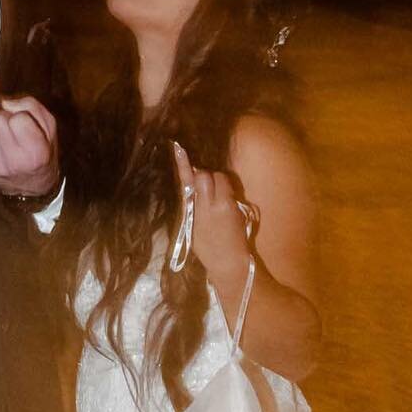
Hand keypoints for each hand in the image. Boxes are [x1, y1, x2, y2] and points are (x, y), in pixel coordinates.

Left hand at [0, 78, 59, 197]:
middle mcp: (13, 161)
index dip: (20, 114)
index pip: (18, 118)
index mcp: (35, 152)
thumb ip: (30, 105)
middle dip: (2, 115)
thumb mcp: (49, 126)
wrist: (34, 187)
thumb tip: (2, 101)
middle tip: (11, 123)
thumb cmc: (43, 149)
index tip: (24, 120)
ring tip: (0, 124)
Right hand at [173, 140, 256, 283]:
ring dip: (219, 182)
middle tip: (209, 188)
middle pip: (203, 175)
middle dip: (206, 176)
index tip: (178, 147)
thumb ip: (193, 207)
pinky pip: (229, 188)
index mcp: (190, 212)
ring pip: (218, 177)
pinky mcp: (233, 208)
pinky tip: (229, 205)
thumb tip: (195, 189)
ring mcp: (220, 205)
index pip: (185, 182)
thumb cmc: (209, 249)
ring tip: (220, 198)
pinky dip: (228, 192)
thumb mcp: (193, 229)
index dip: (183, 163)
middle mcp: (203, 206)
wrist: (229, 264)